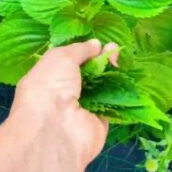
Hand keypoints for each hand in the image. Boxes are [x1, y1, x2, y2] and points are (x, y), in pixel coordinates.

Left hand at [6, 39, 118, 167]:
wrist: (56, 128)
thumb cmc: (50, 86)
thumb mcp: (60, 58)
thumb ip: (79, 49)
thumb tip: (95, 44)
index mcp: (46, 79)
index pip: (65, 63)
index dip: (82, 52)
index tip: (97, 43)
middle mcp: (62, 94)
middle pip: (85, 74)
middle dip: (99, 59)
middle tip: (113, 48)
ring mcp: (81, 109)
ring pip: (100, 87)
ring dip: (111, 72)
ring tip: (119, 56)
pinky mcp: (99, 122)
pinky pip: (111, 104)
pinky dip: (120, 90)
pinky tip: (126, 75)